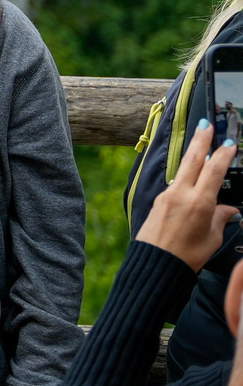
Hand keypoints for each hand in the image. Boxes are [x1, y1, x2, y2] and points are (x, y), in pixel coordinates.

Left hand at [137, 120, 239, 269]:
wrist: (156, 263)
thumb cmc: (188, 254)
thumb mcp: (213, 237)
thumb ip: (221, 218)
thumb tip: (229, 208)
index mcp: (199, 201)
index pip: (214, 171)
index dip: (222, 155)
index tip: (229, 142)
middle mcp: (181, 193)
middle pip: (192, 160)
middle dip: (200, 140)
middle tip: (205, 123)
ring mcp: (168, 194)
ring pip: (182, 168)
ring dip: (192, 153)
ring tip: (199, 141)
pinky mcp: (159, 200)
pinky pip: (176, 181)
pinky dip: (185, 172)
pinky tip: (190, 171)